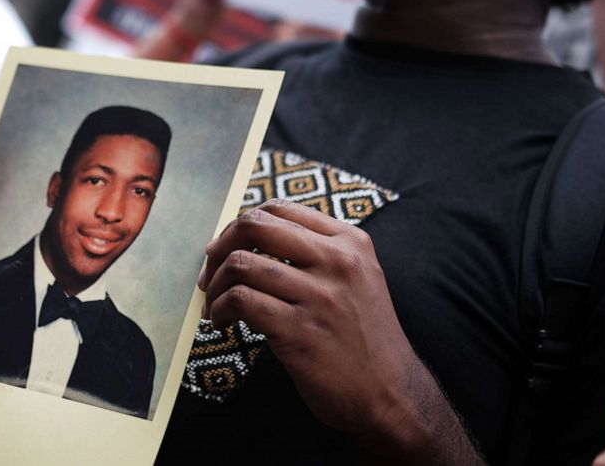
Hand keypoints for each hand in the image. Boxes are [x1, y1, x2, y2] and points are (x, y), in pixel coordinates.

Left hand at [199, 199, 480, 463]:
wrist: (392, 396)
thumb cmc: (362, 339)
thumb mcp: (356, 279)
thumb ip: (316, 253)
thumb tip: (249, 240)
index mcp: (350, 241)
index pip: (279, 209)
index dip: (241, 226)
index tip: (226, 249)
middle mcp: (337, 261)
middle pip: (255, 225)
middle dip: (221, 248)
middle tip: (211, 274)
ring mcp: (320, 295)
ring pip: (241, 263)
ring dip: (216, 286)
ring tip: (216, 305)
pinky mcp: (300, 330)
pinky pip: (241, 301)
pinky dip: (220, 309)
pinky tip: (222, 322)